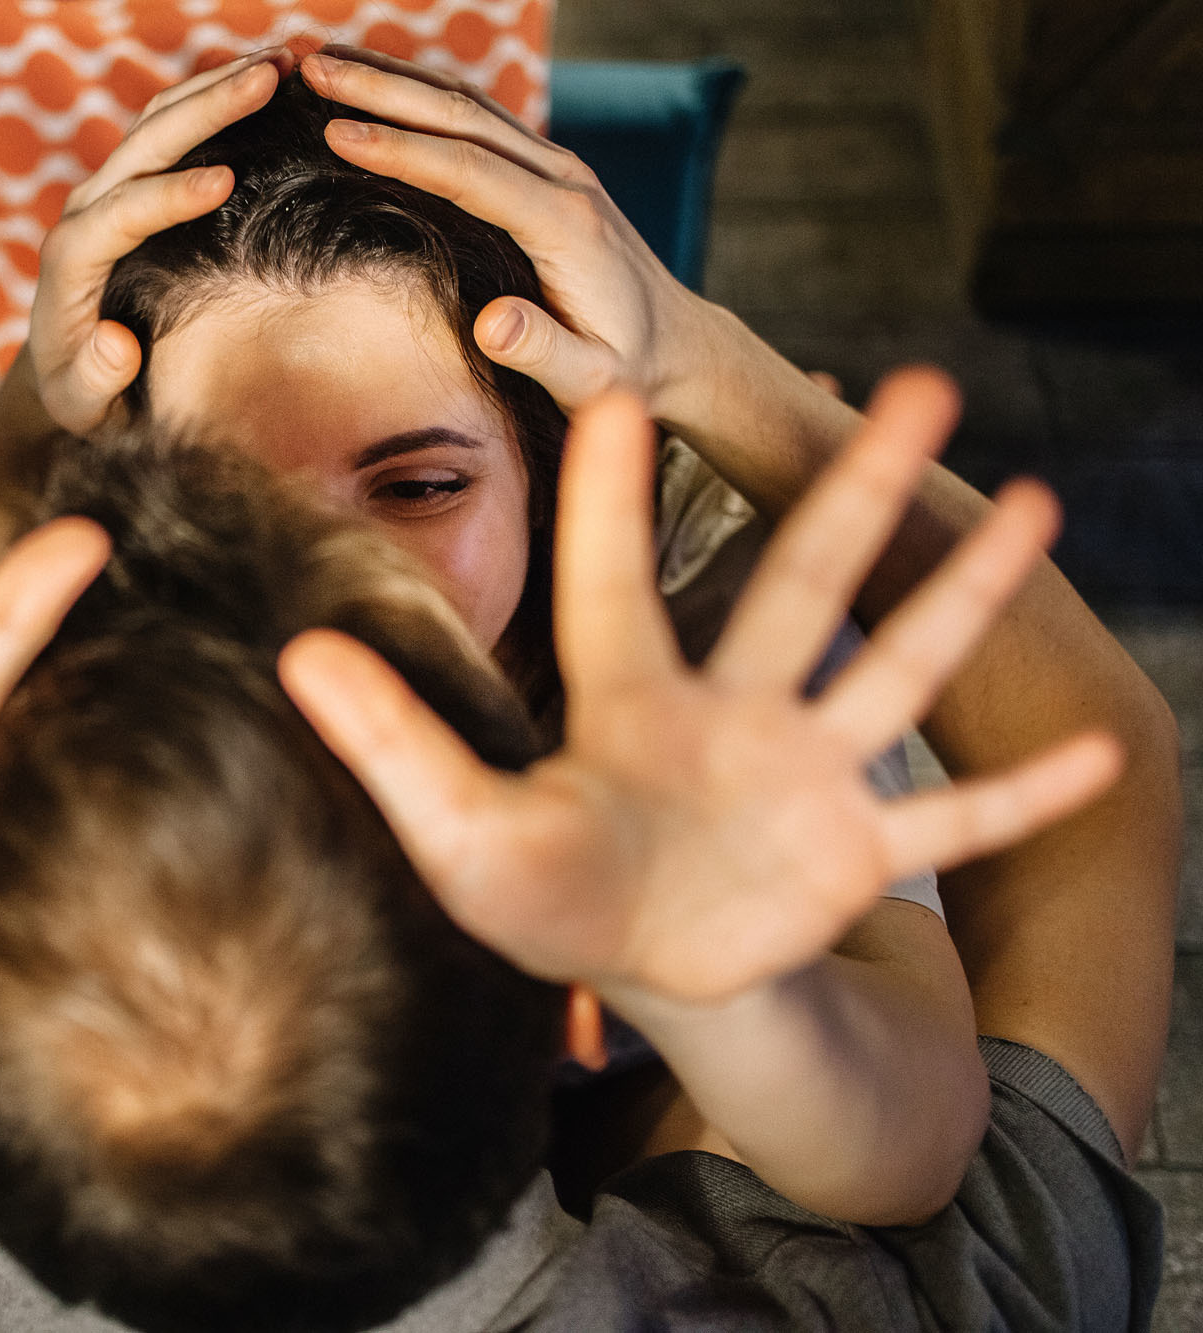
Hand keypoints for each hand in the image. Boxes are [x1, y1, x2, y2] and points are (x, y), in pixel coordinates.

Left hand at [27, 47, 287, 433]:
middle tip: (270, 79)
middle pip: (142, 146)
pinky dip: (211, 99)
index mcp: (70, 265)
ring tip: (281, 64)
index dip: (167, 195)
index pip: (116, 216)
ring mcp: (106, 192)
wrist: (68, 372)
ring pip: (157, 124)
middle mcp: (84, 214)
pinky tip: (263, 83)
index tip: (223, 179)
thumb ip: (92, 381)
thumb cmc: (84, 397)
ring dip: (216, 89)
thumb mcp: (82, 406)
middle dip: (205, 109)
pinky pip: (168, 130)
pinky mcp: (129, 186)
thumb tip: (116, 346)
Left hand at [280, 371, 1121, 1002]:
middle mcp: (729, 712)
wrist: (636, 964)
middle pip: (801, 584)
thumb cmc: (539, 893)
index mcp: (628, 699)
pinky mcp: (851, 852)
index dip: (610, 500)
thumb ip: (393, 747)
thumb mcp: (458, 831)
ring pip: (895, 670)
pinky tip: (1101, 755)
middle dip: (857, 493)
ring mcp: (802, 775)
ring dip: (960, 596)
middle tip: (920, 385)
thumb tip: (293, 656)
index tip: (618, 397)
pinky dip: (1016, 797)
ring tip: (1030, 500)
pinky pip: (950, 822)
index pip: (616, 582)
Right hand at [301, 47, 716, 418]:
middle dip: (383, 88)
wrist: (677, 343)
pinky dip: (423, 95)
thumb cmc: (625, 371)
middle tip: (311, 68)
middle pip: (462, 117)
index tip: (336, 133)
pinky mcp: (547, 170)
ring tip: (326, 61)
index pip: (470, 171)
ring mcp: (557, 168)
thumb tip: (490, 325)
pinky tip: (379, 87)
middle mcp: (563, 180)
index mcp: (565, 226)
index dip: (401, 149)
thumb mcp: (593, 380)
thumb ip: (544, 354)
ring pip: (468, 105)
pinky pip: (478, 120)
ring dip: (396, 77)